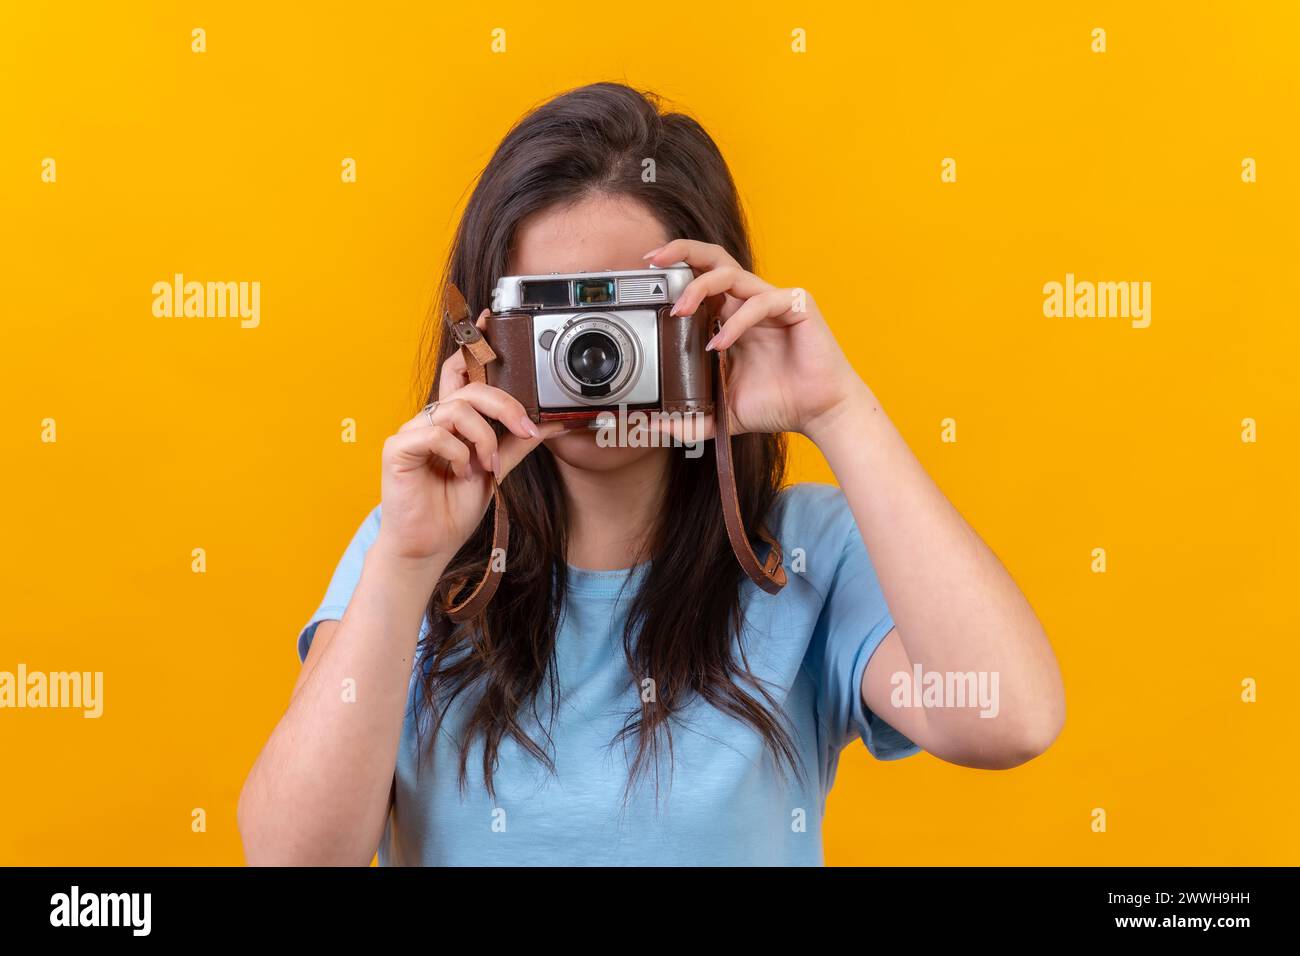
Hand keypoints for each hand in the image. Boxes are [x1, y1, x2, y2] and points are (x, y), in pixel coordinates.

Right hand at [374, 310, 562, 565]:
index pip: (462, 372)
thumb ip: (518, 443)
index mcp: (453, 420)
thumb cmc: (454, 507)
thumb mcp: (496, 470)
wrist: (429, 545)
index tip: (491, 317)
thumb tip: (551, 423)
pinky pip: (435, 434)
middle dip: (504, 404)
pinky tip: (460, 472)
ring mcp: (412, 431)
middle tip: (525, 428)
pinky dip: (457, 452)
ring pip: (457, 409)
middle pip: (469, 388)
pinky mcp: (397, 449)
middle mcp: (431, 419)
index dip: (474, 344)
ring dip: (482, 439)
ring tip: (486, 466)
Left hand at [643, 240, 867, 438]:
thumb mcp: (723, 412)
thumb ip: (691, 417)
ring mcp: (773, 300)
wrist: (819, 414)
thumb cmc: (778, 404)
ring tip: (680, 310)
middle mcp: (749, 302)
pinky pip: (759, 303)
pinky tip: (721, 345)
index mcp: (732, 316)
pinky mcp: (796, 305)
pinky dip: (736, 323)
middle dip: (681, 251)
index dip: (675, 268)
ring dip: (700, 287)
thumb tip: (655, 426)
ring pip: (731, 274)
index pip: (701, 278)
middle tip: (653, 260)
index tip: (645, 271)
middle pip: (713, 258)